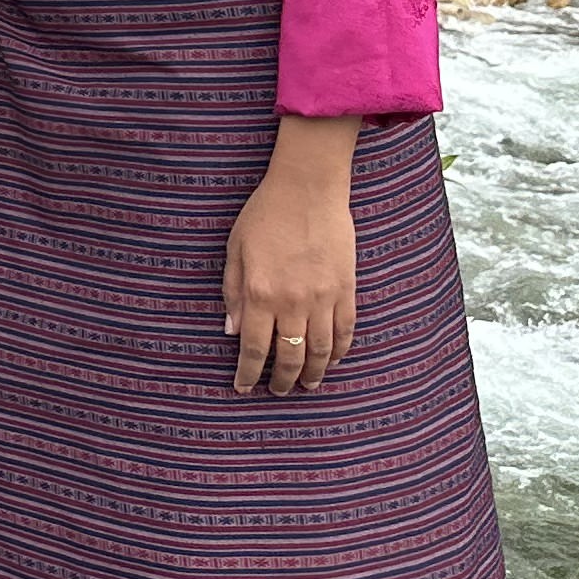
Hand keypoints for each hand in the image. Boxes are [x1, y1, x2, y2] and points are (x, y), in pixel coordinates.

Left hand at [225, 116, 362, 394]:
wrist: (308, 188)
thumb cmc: (265, 214)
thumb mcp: (236, 250)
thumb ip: (232, 292)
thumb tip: (231, 332)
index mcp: (260, 293)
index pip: (254, 348)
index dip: (248, 373)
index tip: (243, 387)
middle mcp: (293, 302)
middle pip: (290, 356)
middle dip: (282, 380)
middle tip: (277, 390)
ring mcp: (323, 297)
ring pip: (321, 351)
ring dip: (314, 373)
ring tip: (307, 385)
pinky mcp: (346, 289)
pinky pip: (346, 330)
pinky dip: (340, 351)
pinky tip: (332, 360)